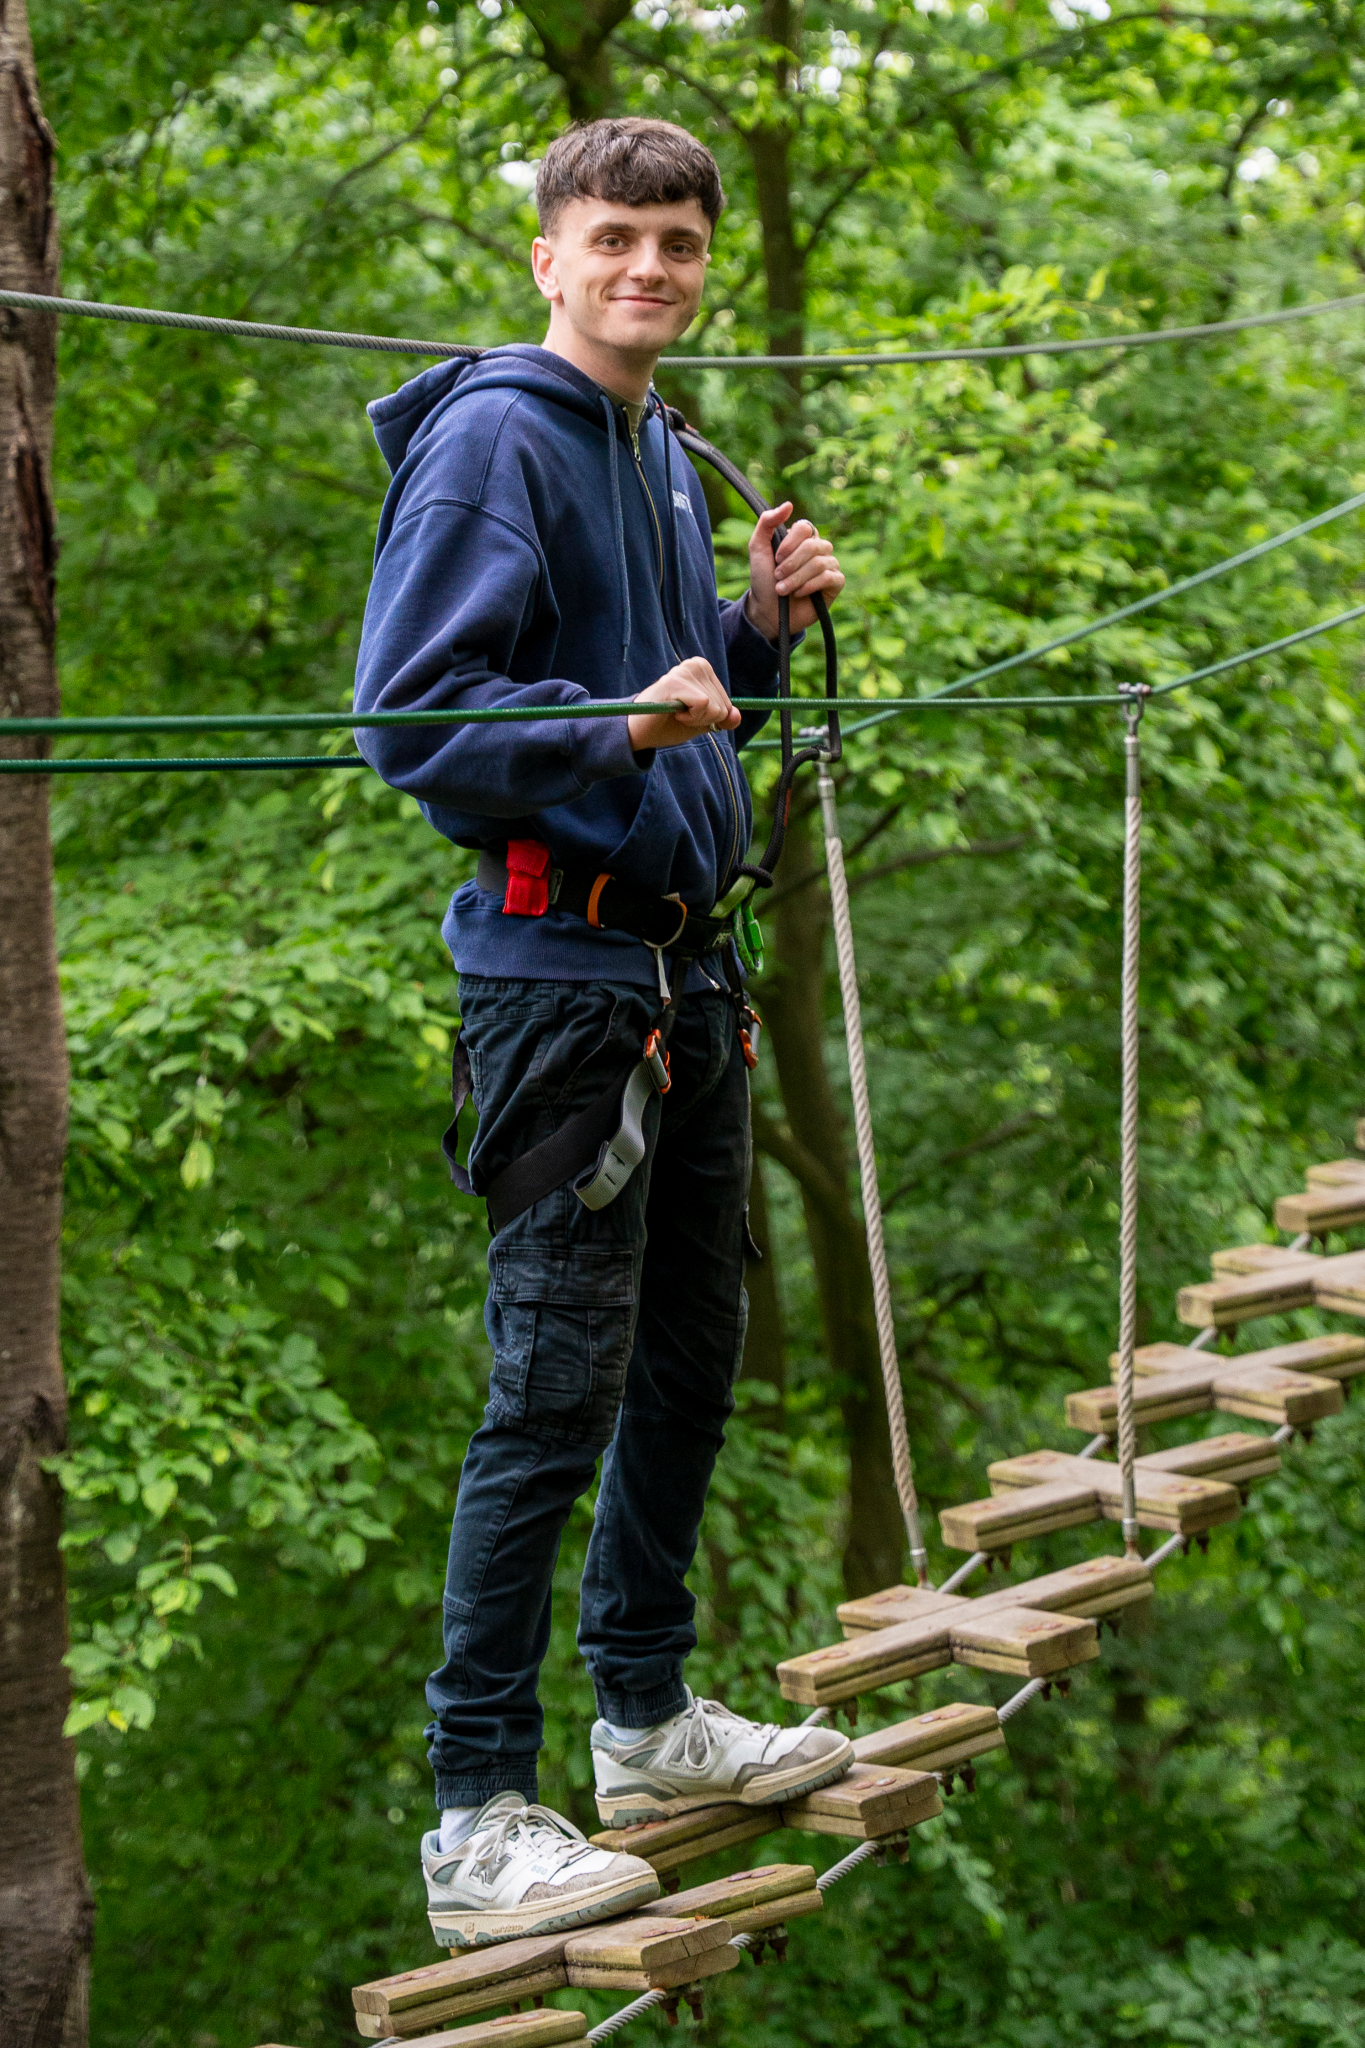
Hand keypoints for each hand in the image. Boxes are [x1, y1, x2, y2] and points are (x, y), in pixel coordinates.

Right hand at [627, 657, 739, 751]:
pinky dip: (690, 718)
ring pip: (715, 707)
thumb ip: (722, 719)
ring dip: (695, 719)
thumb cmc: (668, 724)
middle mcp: (696, 664)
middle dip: (704, 719)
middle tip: (680, 715)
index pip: (727, 704)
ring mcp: (684, 671)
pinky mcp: (675, 681)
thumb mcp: (701, 723)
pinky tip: (673, 713)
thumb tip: (736, 717)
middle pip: (723, 706)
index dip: (710, 718)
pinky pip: (703, 705)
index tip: (689, 714)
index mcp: (704, 669)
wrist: (640, 733)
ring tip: (675, 713)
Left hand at [745, 503, 844, 641]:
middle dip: (791, 564)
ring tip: (783, 589)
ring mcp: (829, 565)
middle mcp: (819, 548)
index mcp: (802, 538)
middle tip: (777, 576)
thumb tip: (789, 505)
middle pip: (813, 546)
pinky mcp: (835, 584)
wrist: (767, 611)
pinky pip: (830, 577)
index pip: (805, 527)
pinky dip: (811, 586)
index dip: (790, 543)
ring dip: (797, 578)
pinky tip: (800, 594)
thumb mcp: (758, 548)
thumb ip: (767, 522)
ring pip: (820, 563)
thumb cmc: (763, 580)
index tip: (776, 558)